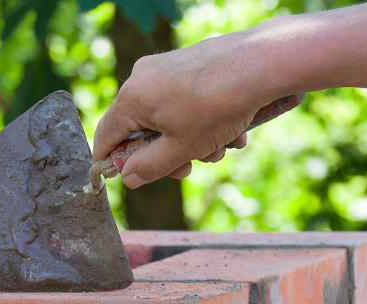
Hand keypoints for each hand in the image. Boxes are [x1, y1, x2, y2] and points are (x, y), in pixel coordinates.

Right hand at [93, 30, 281, 187]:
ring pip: (170, 118)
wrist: (260, 64)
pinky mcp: (190, 64)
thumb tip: (128, 177)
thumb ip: (149, 167)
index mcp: (132, 98)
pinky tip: (232, 130)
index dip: (111, 161)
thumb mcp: (180, 149)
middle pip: (143, 129)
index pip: (106, 135)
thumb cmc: (216, 107)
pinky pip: (187, 101)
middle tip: (190, 167)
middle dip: (168, 154)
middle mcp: (144, 78)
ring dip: (194, 141)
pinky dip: (205, 121)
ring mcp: (167, 67)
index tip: (123, 177)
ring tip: (222, 146)